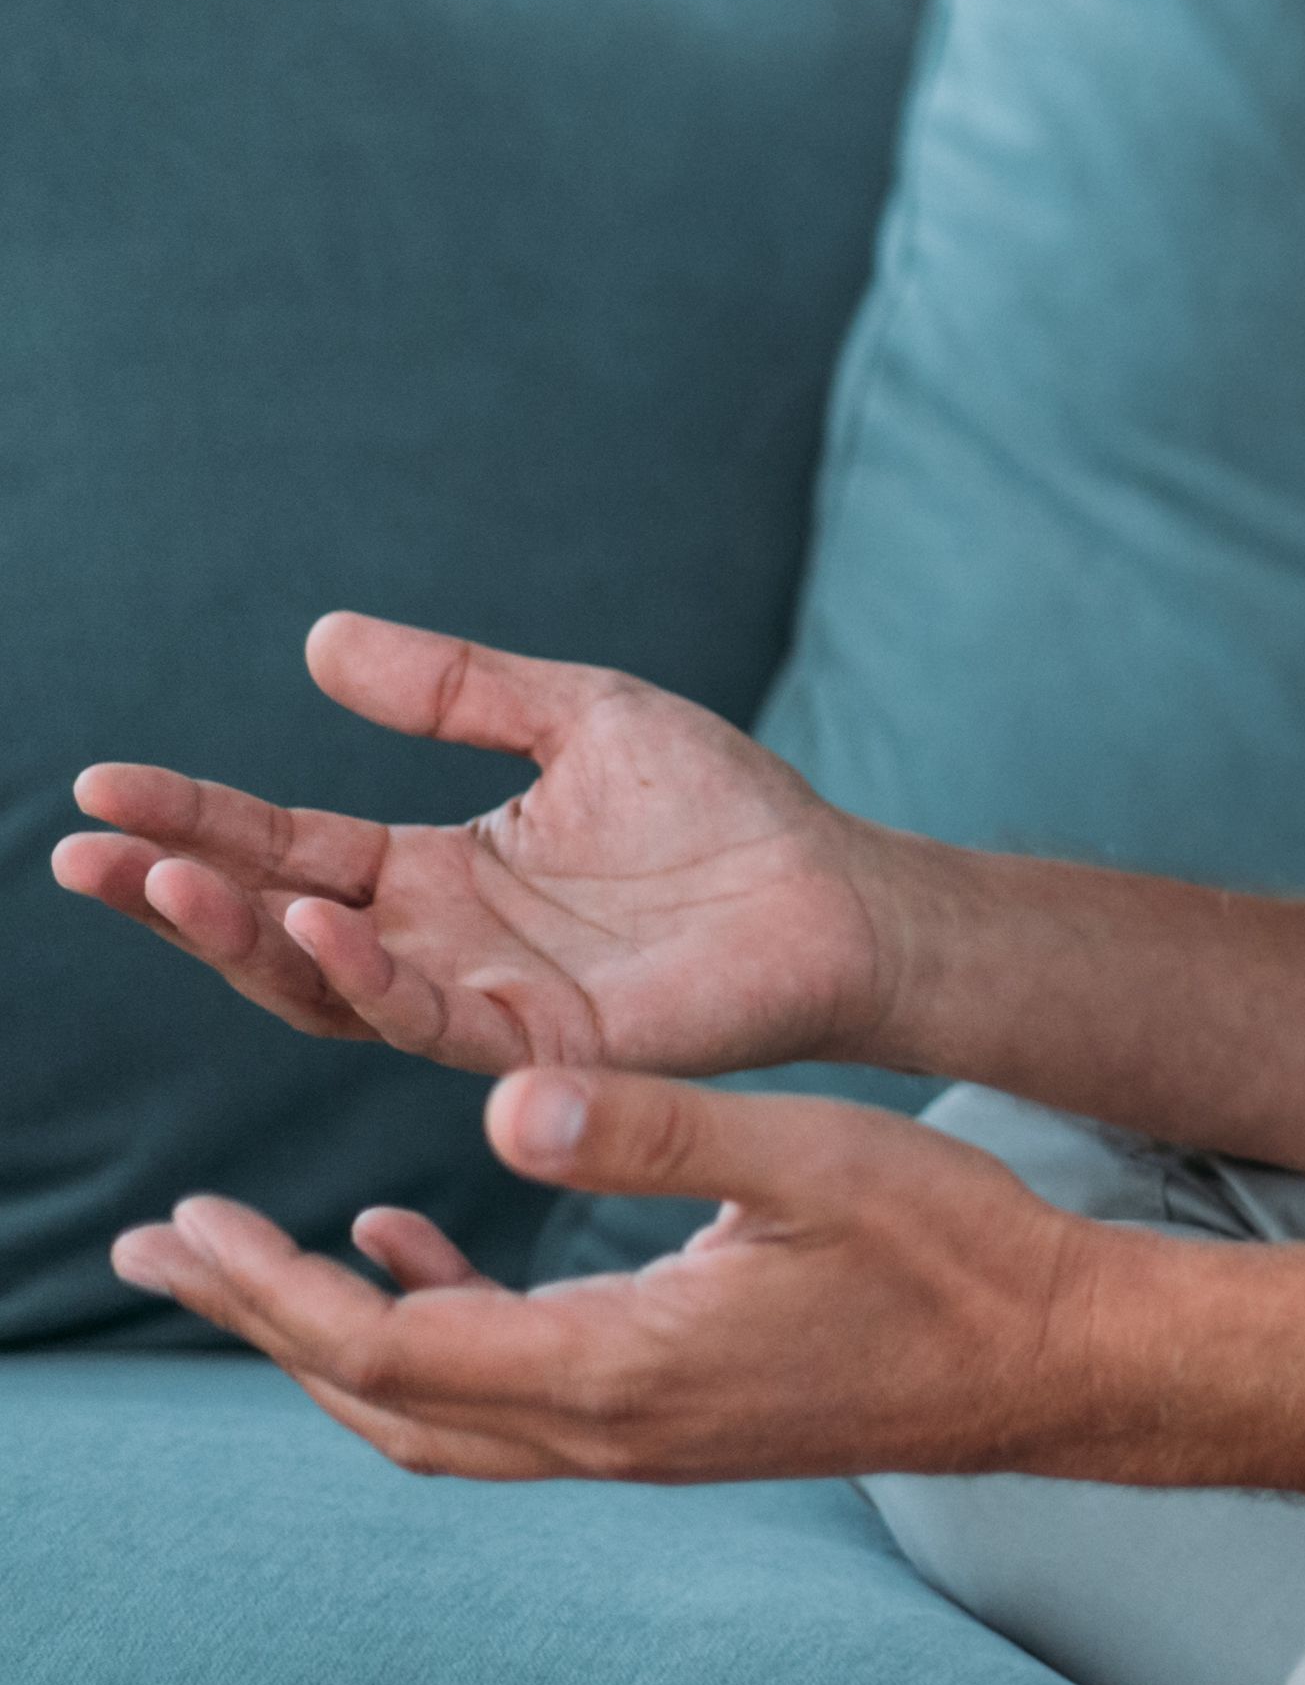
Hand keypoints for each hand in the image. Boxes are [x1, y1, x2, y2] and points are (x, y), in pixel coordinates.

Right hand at [52, 616, 923, 1083]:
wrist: (840, 891)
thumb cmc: (722, 813)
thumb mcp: (579, 717)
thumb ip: (454, 689)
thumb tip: (320, 637)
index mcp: (433, 876)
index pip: (284, 847)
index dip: (193, 821)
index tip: (98, 787)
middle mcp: (437, 949)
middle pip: (273, 929)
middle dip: (175, 893)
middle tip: (83, 853)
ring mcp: (484, 1005)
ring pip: (326, 989)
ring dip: (243, 937)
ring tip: (173, 881)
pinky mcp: (546, 1046)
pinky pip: (433, 1021)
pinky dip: (367, 978)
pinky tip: (317, 925)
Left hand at [107, 1068, 1095, 1484]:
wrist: (1055, 1361)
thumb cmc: (955, 1252)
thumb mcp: (814, 1158)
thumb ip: (657, 1131)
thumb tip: (505, 1107)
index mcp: (619, 1367)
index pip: (387, 1347)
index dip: (270, 1290)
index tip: (187, 1224)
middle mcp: (605, 1429)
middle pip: (374, 1398)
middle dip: (256, 1321)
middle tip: (159, 1249)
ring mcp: (638, 1441)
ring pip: (426, 1416)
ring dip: (328, 1339)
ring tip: (254, 1261)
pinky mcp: (670, 1425)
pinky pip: (500, 1405)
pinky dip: (428, 1336)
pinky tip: (422, 1248)